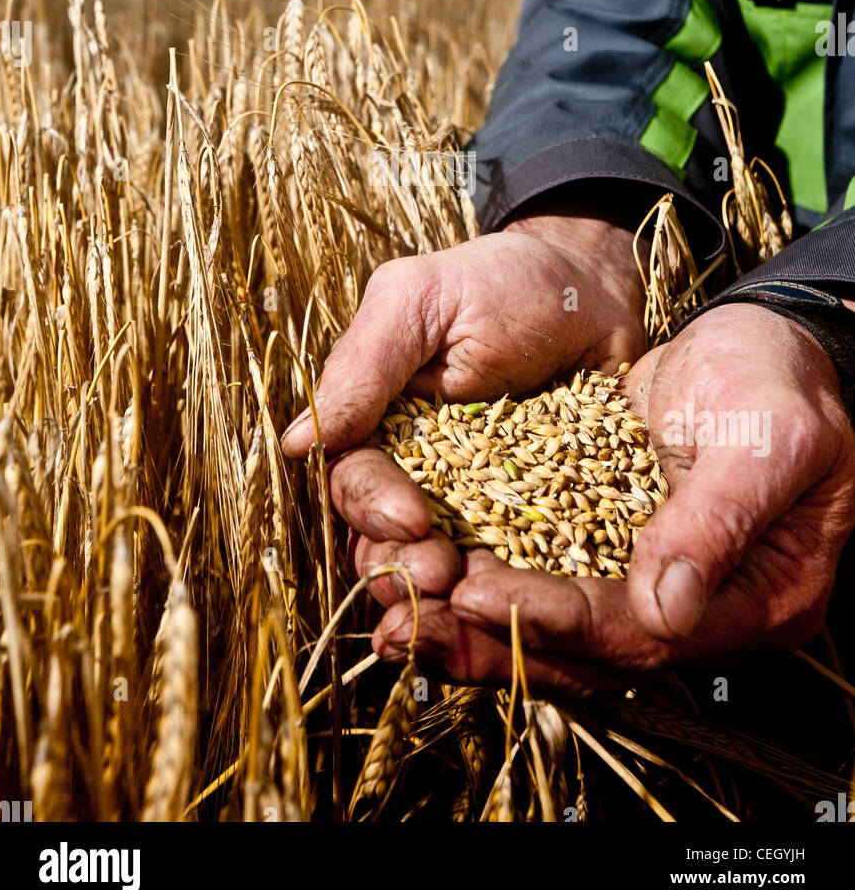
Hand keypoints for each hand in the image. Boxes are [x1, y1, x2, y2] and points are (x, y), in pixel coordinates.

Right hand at [281, 210, 646, 605]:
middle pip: (389, 541)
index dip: (372, 508)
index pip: (356, 483)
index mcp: (380, 425)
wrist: (593, 287)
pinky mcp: (541, 519)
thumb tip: (297, 445)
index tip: (410, 520)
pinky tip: (520, 606)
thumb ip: (363, 367)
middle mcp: (422, 473)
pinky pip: (520, 566)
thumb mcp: (420, 300)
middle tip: (439, 575)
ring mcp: (481, 502)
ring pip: (443, 565)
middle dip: (403, 565)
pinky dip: (512, 590)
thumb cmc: (498, 282)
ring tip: (473, 595)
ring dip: (446, 593)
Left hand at [370, 304, 854, 690]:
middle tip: (409, 621)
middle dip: (493, 637)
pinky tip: (427, 562)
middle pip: (587, 651)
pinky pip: (544, 575)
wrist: (766, 340)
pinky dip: (486, 573)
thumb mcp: (766, 439)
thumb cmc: (781, 379)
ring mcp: (653, 579)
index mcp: (760, 599)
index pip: (641, 636)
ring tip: (397, 608)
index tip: (477, 593)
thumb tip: (664, 611)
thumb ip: (716, 520)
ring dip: (475, 620)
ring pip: (556, 625)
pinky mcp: (612, 543)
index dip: (556, 620)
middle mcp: (702, 607)